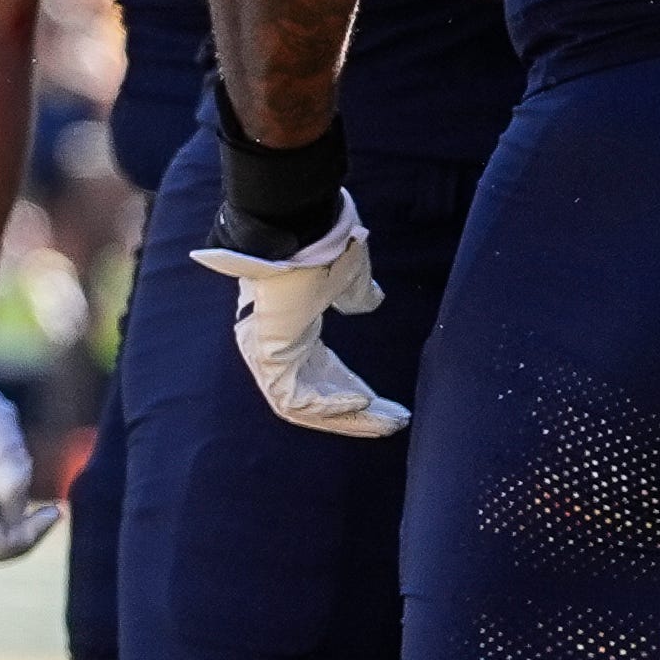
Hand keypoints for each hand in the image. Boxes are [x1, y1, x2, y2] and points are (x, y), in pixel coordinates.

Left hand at [193, 193, 407, 437]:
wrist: (296, 236)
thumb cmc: (318, 252)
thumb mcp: (347, 278)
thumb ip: (357, 294)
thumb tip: (369, 302)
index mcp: (291, 332)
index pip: (321, 377)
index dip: (352, 394)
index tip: (385, 407)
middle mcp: (275, 349)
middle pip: (315, 398)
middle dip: (356, 416)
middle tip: (392, 423)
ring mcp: (267, 354)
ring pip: (306, 403)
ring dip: (347, 416)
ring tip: (384, 421)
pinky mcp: (268, 355)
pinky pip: (295, 396)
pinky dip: (328, 404)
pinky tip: (360, 403)